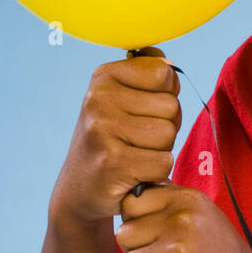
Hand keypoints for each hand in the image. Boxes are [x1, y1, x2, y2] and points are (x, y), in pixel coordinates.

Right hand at [49, 46, 180, 225]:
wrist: (80, 188)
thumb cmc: (112, 139)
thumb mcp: (122, 98)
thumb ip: (148, 73)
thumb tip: (168, 64)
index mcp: (104, 76)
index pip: (164, 74)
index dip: (165, 96)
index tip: (143, 111)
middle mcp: (98, 99)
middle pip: (171, 106)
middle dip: (165, 126)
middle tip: (137, 140)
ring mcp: (103, 130)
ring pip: (169, 134)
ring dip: (160, 150)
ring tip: (134, 155)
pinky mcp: (112, 163)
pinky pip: (163, 163)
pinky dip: (156, 173)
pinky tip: (133, 173)